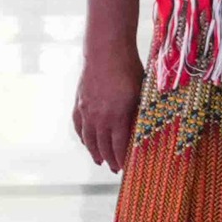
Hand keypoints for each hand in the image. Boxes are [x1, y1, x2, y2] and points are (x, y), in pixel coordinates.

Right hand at [72, 45, 143, 172]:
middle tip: (115, 169)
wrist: (106, 52)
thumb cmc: (129, 70)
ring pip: (88, 138)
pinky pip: (79, 126)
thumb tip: (143, 130)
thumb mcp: (141, 93)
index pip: (119, 145)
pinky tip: (86, 141)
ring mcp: (86, 111)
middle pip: (102, 145)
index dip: (121, 159)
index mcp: (117, 116)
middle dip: (109, 159)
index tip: (125, 169)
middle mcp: (99, 117)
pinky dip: (83, 136)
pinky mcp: (79, 103)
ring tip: (99, 161)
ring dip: (94, 151)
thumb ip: (138, 114)